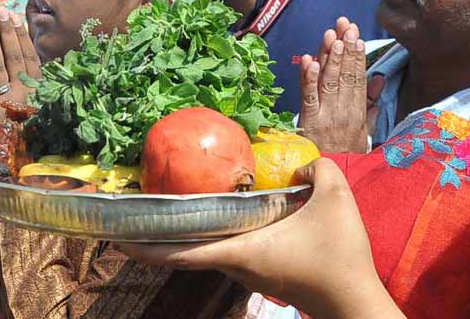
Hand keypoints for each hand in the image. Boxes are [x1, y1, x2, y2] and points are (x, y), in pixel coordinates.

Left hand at [0, 7, 41, 127]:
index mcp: (39, 90)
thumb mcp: (43, 105)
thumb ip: (41, 84)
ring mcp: (6, 102)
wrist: (17, 159)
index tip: (15, 17)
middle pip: (14, 57)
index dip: (21, 36)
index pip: (30, 57)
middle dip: (6, 33)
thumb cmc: (32, 129)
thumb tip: (41, 58)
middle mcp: (24, 93)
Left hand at [119, 158, 401, 317]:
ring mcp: (251, 270)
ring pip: (210, 249)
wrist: (354, 300)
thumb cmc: (339, 254)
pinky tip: (228, 212)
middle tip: (141, 210)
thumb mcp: (335, 196)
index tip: (116, 237)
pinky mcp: (266, 271)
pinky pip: (231, 249)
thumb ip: (316, 169)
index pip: (180, 252)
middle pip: (188, 251)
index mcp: (242, 250)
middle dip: (160, 235)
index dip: (144, 246)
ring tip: (178, 204)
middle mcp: (239, 264)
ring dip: (191, 232)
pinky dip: (217, 233)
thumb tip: (301, 168)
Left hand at [298, 18, 369, 152]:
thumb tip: (379, 79)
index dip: (357, 56)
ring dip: (330, 57)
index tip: (357, 37)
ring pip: (329, 81)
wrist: (333, 180)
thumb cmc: (347, 156)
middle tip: (345, 25)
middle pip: (345, 75)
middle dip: (345, 48)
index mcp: (358, 113)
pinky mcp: (309, 123)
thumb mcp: (365, 132)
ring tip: (332, 36)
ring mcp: (326, 116)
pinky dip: (309, 78)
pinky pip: (309, 98)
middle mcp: (344, 112)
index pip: (358, 78)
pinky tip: (310, 61)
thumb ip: (372, 105)